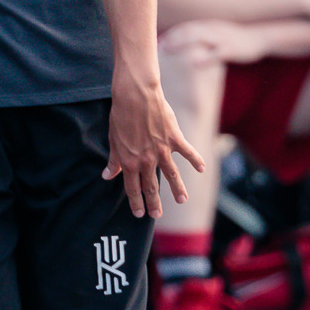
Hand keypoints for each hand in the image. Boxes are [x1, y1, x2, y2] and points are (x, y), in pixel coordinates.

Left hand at [104, 72, 204, 219]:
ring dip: (177, 189)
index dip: (135, 202)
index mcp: (129, 161)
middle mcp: (146, 159)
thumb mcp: (113, 140)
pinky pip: (187, 152)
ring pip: (171, 175)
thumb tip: (107, 175)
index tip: (139, 213)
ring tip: (182, 200)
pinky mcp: (174, 138)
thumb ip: (113, 160)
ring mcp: (162, 150)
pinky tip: (202, 169)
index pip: (132, 188)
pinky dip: (196, 160)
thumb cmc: (121, 115)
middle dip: (154, 202)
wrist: (135, 95)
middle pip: (151, 186)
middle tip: (157, 214)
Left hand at [160, 18, 265, 66]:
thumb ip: (202, 37)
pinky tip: (194, 63)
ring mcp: (221, 38)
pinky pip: (217, 53)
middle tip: (156, 47)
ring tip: (168, 51)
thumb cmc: (236, 39)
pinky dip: (205, 57)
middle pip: (187, 30)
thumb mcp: (217, 34)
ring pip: (198, 38)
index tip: (156, 42)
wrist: (260, 37)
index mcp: (208, 26)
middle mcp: (212, 29)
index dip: (170, 34)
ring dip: (181, 44)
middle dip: (170, 38)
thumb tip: (184, 44)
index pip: (185, 27)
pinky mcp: (231, 49)